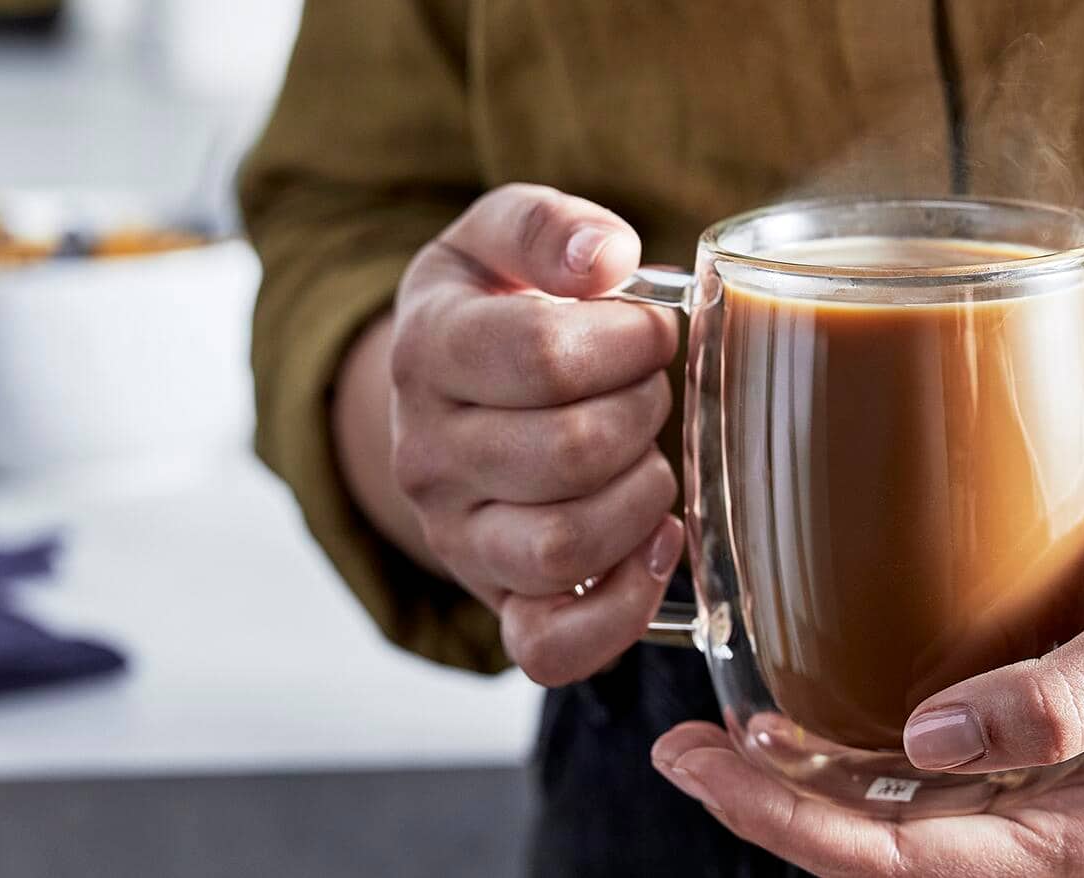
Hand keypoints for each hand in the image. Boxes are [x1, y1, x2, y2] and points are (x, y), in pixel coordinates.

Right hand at [380, 183, 682, 685]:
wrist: (442, 400)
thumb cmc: (491, 310)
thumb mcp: (496, 237)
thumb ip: (545, 227)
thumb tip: (606, 258)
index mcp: (427, 352)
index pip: (542, 354)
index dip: (627, 340)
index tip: (650, 330)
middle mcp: (427, 456)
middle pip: (569, 452)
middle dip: (644, 410)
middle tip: (650, 389)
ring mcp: (457, 539)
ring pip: (565, 546)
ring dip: (643, 494)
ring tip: (645, 454)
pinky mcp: (494, 600)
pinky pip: (549, 648)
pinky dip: (621, 608)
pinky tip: (656, 543)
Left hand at [653, 436, 1083, 875]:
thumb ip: (1075, 691)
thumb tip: (935, 740)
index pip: (917, 863)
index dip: (799, 824)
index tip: (711, 761)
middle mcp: (1069, 841)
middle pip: (889, 859)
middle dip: (776, 816)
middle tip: (681, 750)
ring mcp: (1047, 805)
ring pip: (896, 830)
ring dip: (800, 798)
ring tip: (714, 744)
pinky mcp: (1031, 756)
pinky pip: (923, 787)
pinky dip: (848, 765)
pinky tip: (796, 726)